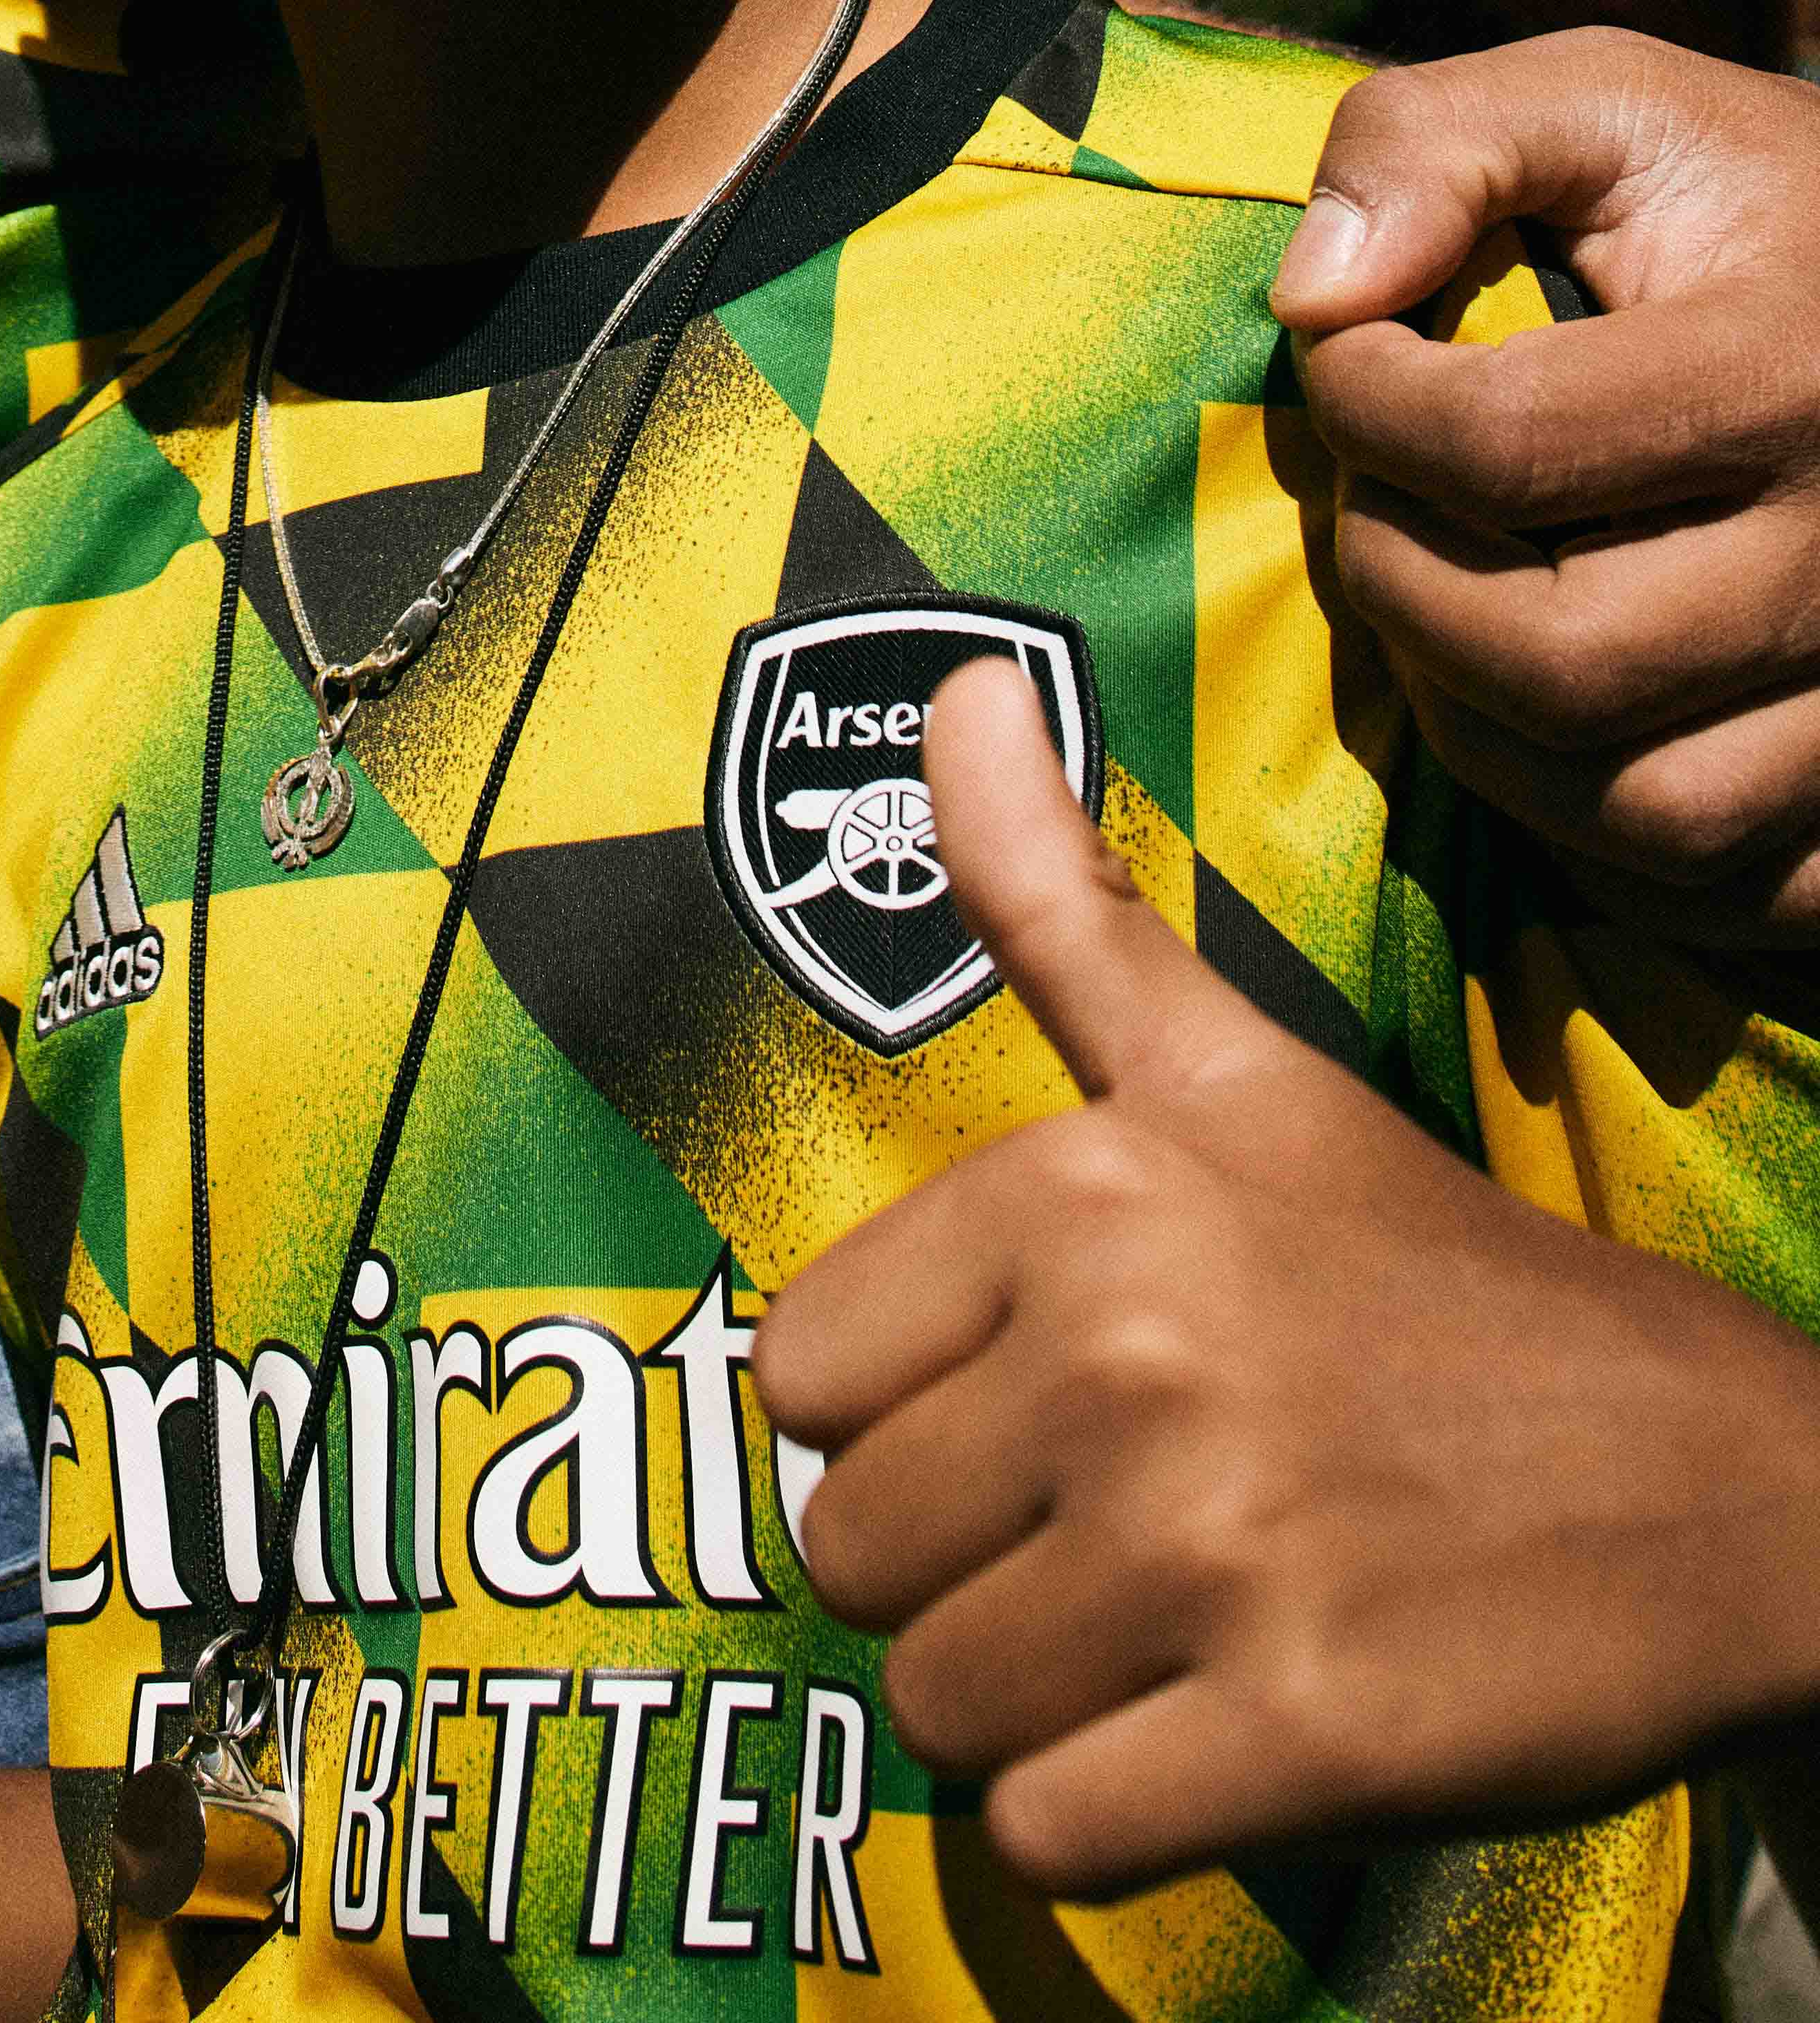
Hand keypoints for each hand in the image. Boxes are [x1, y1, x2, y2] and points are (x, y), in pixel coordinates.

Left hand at [750, 662, 1819, 1899]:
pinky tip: (1211, 1740)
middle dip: (960, 1576)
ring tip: (1166, 1633)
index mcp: (1082, 1197)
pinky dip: (1107, 1819)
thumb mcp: (1238, 1070)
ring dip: (1032, 1710)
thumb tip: (950, 680)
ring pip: (938, 1709)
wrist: (1718, 1480)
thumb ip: (1059, 896)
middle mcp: (1127, 1356)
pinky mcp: (1293, 1732)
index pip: (800, 1379)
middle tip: (1113, 1538)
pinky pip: (1046, 1837)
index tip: (1036, 1411)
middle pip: (853, 1555)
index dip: (903, 1420)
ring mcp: (1212, 1550)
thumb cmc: (1435, 1278)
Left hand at [1274, 33, 1819, 938]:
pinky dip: (1611, 849)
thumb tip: (1312, 290)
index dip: (1364, 405)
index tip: (1348, 363)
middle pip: (1560, 662)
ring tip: (1446, 624)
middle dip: (1405, 593)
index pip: (1502, 444)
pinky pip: (1729, 894)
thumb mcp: (1610, 107)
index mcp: (1789, 363)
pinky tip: (1559, 735)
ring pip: (1644, 811)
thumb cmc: (1751, 203)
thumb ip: (1435, 142)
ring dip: (1486, 737)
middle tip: (1380, 516)